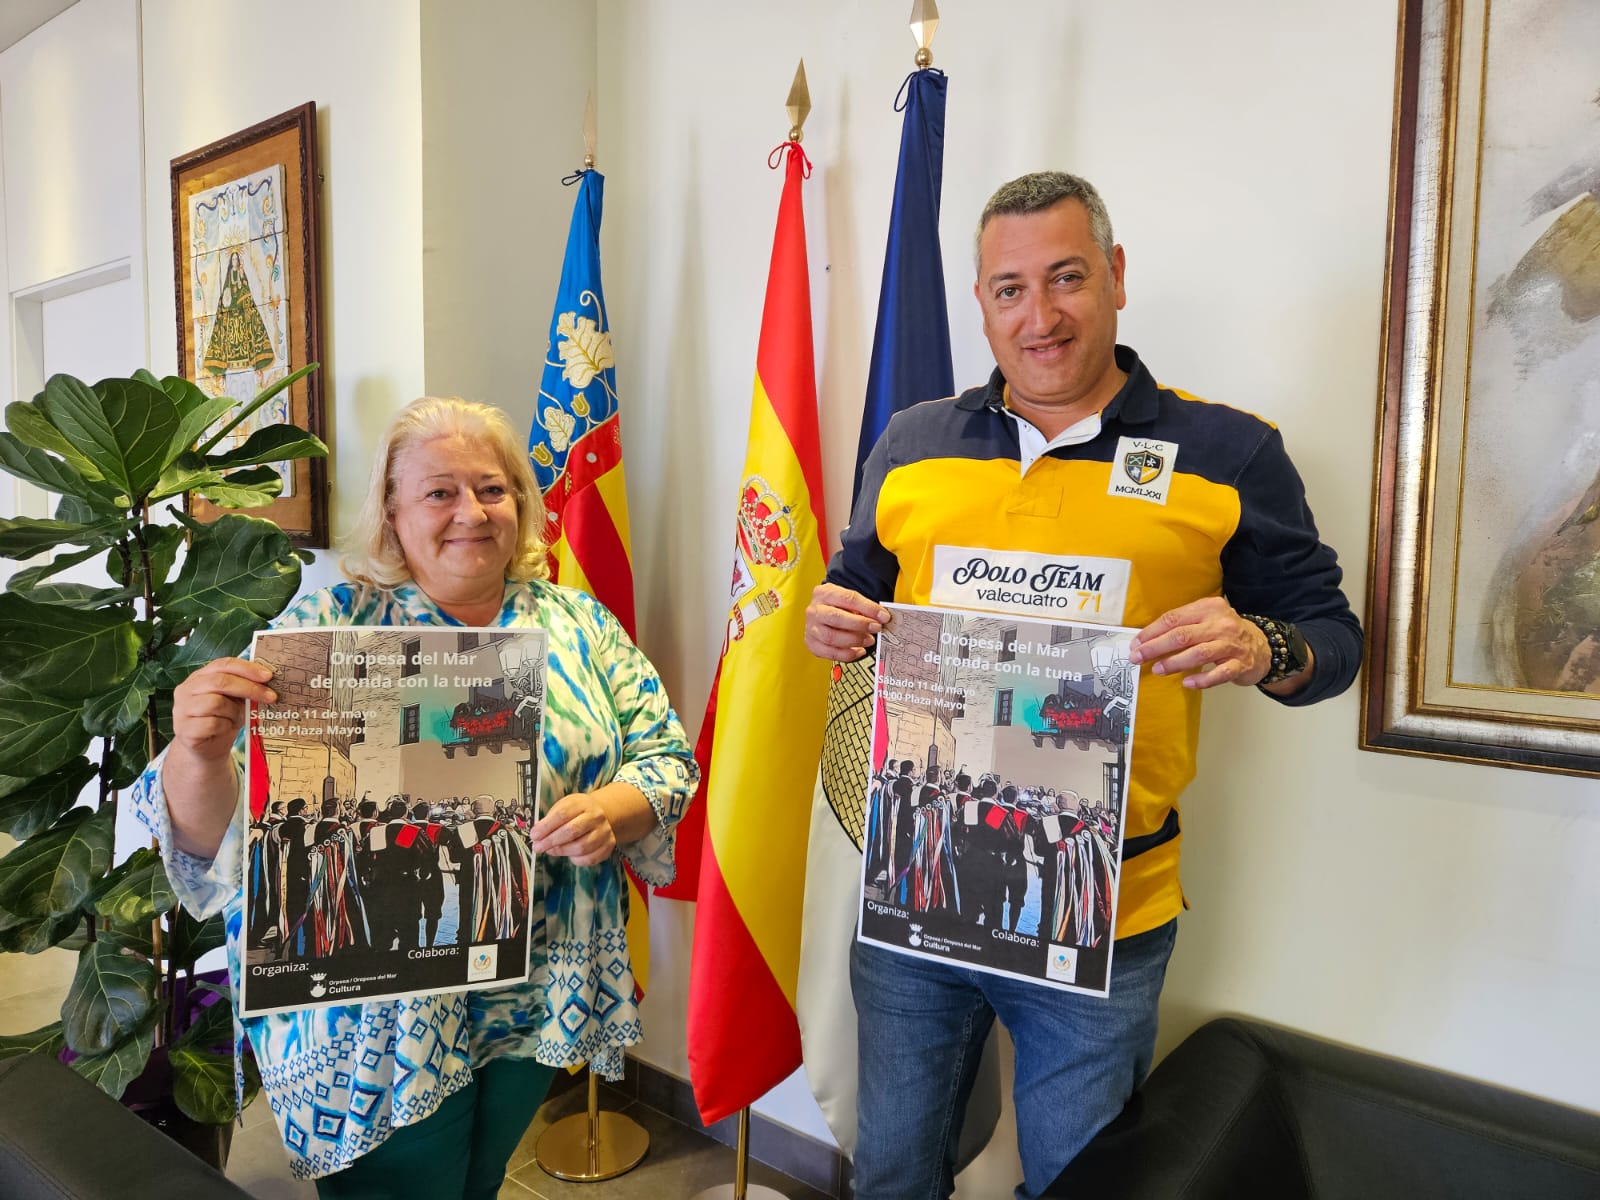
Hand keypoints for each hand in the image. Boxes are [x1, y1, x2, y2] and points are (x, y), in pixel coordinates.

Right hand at [170, 657, 276, 761]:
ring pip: (216, 703)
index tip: (268, 676)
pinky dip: (225, 726)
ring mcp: (182, 709)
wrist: (206, 749)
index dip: (247, 668)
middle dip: (250, 688)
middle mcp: (187, 690)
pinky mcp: (185, 729)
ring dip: (234, 712)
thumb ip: (244, 688)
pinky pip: (212, 724)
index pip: (223, 664)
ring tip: (236, 718)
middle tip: (271, 696)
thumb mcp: (235, 701)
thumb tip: (268, 682)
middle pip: (220, 682)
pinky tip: (224, 729)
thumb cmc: (222, 720)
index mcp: (199, 676)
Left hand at [530, 793, 616, 866]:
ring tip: (551, 850)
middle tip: (538, 847)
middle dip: (551, 841)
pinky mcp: (608, 846)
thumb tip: (537, 836)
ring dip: (561, 851)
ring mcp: (604, 832)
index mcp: (583, 803)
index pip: (563, 814)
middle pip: (572, 831)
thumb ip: (550, 819)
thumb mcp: (564, 806)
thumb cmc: (577, 812)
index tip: (534, 835)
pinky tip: (569, 855)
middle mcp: (596, 817)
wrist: (603, 813)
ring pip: (581, 847)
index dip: (546, 826)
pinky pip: (590, 858)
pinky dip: (576, 859)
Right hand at [805, 583, 890, 661]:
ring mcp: (811, 628)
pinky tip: (859, 651)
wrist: (823, 612)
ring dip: (854, 640)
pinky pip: (829, 653)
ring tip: (869, 640)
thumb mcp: (849, 600)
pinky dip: (847, 654)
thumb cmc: (838, 607)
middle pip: (835, 618)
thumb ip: (864, 607)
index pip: (848, 598)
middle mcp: (814, 610)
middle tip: (876, 628)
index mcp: (824, 593)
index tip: (883, 616)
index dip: (868, 608)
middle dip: (860, 624)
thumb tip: (882, 618)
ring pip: (831, 637)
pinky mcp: (812, 644)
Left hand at [1127, 597, 1271, 689]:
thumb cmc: (1225, 633)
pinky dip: (1202, 679)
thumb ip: (1182, 626)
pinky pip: (1219, 673)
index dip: (1152, 632)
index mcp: (1208, 608)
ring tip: (1157, 669)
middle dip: (1156, 647)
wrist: (1263, 646)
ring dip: (1174, 662)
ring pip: (1199, 653)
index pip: (1174, 618)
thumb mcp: (1206, 619)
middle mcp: (1221, 624)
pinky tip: (1187, 683)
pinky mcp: (1240, 664)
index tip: (1136, 643)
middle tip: (1138, 657)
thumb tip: (1147, 641)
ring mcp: (1232, 644)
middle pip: (1182, 635)